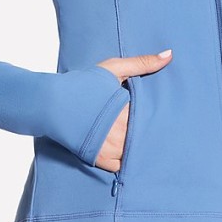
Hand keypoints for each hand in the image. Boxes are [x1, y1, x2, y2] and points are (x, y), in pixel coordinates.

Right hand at [92, 49, 172, 170]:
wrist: (52, 102)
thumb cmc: (83, 83)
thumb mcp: (113, 68)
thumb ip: (142, 62)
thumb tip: (169, 55)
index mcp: (126, 109)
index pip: (153, 117)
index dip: (160, 117)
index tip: (169, 117)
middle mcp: (120, 131)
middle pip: (146, 137)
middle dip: (153, 134)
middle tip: (166, 134)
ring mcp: (109, 147)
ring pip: (135, 153)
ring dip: (141, 148)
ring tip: (150, 144)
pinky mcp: (98, 158)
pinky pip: (120, 167)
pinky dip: (126, 162)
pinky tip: (130, 154)